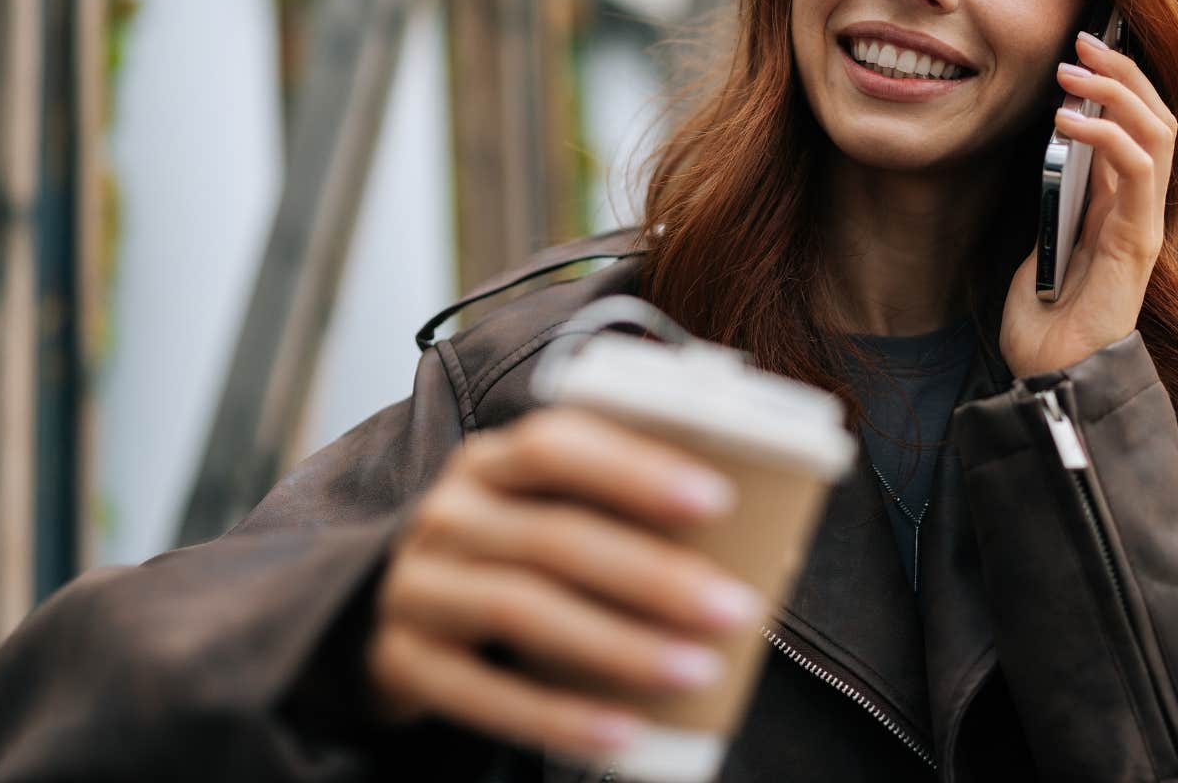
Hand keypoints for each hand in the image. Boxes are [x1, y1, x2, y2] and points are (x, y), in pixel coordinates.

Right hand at [367, 408, 765, 758]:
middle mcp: (447, 513)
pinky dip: (558, 716)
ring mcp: (416, 586)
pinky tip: (625, 733)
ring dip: (619, 645)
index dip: (637, 468)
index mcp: (494, 461)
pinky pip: (481, 693)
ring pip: (521, 608)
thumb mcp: (557, 517)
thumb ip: (635, 516)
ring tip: (698, 669)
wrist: (401, 622)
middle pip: (554, 537)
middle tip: (735, 608)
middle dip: (654, 575)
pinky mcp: (400, 661)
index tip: (719, 499)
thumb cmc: (519, 560)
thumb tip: (777, 547)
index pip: (557, 443)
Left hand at [1001, 30, 1177, 376]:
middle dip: (1123, 71)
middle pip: (1156, 118)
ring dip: (1118, 90)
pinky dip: (1106, 134)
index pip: (1137, 128)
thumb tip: (1050, 161)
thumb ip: (1054, 207)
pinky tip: (1066, 121)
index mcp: (1118, 208)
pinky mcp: (1139, 242)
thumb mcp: (1038, 249)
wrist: (1051, 381)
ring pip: (1158, 132)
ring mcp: (1144, 224)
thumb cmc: (1042, 327)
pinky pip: (1138, 170)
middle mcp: (1140, 210)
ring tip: (1074, 69)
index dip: (1117, 84)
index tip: (1080, 50)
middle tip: (1083, 41)